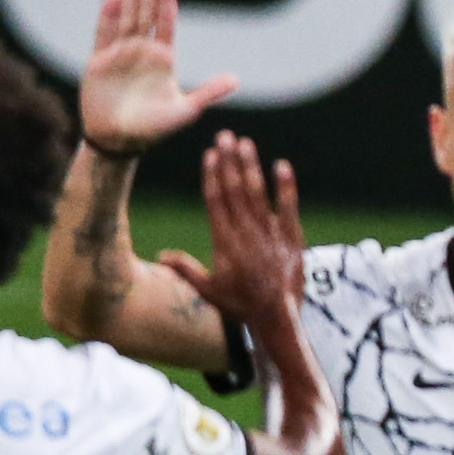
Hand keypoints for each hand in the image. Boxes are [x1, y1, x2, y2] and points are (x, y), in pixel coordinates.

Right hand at [80, 0, 237, 158]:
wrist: (119, 142)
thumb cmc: (154, 129)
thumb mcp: (186, 110)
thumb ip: (209, 93)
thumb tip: (237, 79)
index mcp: (163, 59)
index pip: (166, 23)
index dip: (167, 0)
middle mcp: (142, 51)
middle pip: (146, 12)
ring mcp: (120, 53)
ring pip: (126, 17)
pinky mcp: (99, 60)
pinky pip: (103, 33)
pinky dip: (107, 16)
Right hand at [170, 131, 305, 329]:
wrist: (277, 319)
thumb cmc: (241, 306)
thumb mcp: (209, 290)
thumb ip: (186, 269)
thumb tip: (161, 256)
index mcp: (224, 243)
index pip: (216, 201)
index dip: (213, 176)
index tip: (209, 154)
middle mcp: (246, 234)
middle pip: (235, 190)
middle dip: (229, 161)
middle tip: (225, 135)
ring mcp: (270, 235)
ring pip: (258, 194)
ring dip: (251, 166)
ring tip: (246, 142)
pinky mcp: (292, 240)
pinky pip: (288, 208)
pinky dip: (286, 187)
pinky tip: (282, 165)